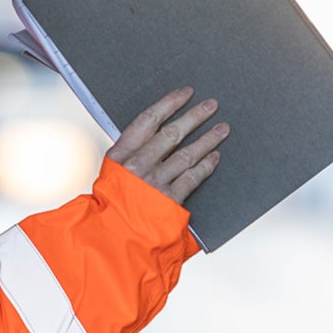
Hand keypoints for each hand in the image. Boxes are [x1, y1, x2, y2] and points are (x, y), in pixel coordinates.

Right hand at [106, 87, 228, 203]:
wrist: (111, 239)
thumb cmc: (110, 208)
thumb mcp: (112, 176)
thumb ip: (131, 158)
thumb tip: (154, 138)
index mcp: (120, 155)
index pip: (148, 120)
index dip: (169, 103)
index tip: (185, 93)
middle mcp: (138, 165)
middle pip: (172, 133)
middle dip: (194, 117)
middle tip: (211, 106)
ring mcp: (155, 182)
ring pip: (187, 154)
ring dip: (207, 140)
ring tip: (222, 129)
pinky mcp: (170, 199)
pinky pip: (193, 177)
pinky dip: (206, 166)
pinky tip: (215, 157)